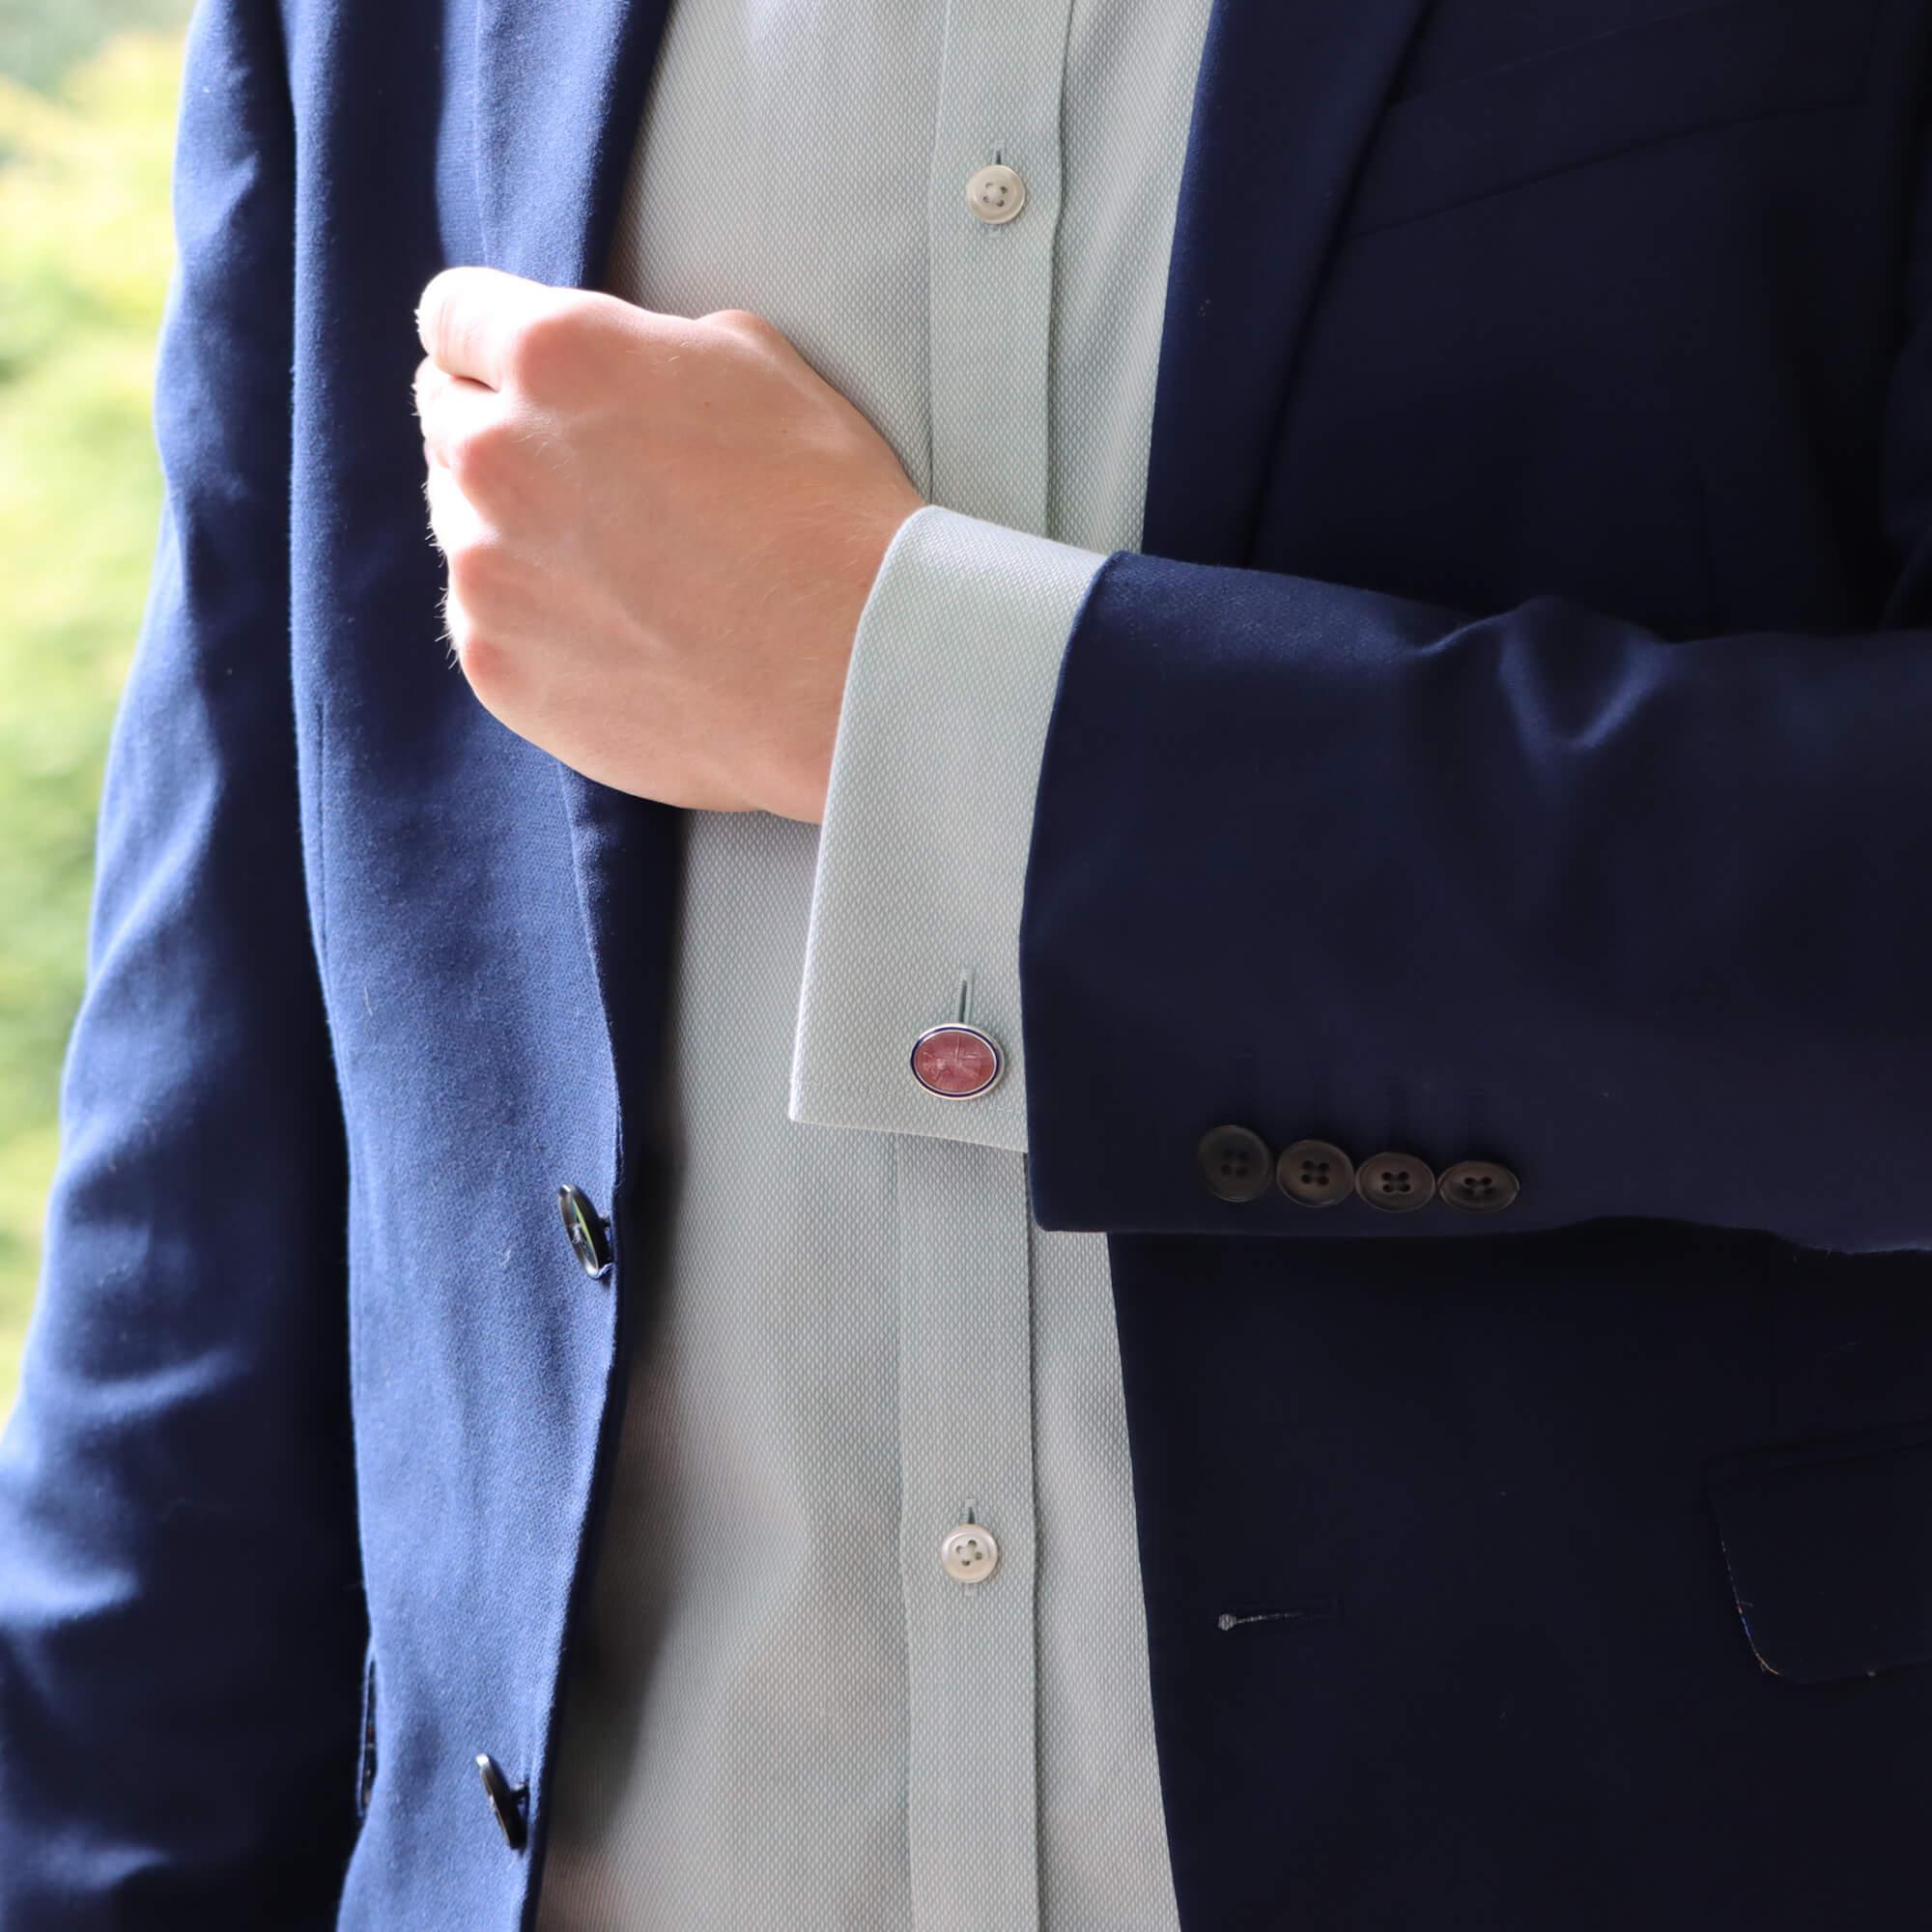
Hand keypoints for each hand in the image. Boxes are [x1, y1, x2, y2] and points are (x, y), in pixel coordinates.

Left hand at [412, 267, 925, 820]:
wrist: (855, 672)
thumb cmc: (826, 514)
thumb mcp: (753, 364)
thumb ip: (644, 348)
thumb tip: (614, 372)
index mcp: (553, 356)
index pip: (451, 317)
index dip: (490, 338)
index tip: (516, 370)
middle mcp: (495, 456)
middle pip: (447, 419)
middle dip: (506, 431)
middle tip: (590, 477)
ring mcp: (486, 574)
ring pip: (460, 524)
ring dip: (514, 530)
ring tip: (618, 565)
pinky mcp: (500, 669)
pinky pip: (486, 622)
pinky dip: (534, 621)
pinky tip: (619, 631)